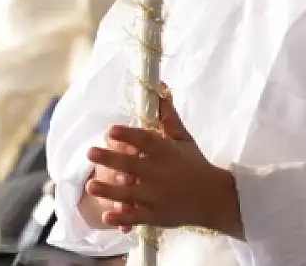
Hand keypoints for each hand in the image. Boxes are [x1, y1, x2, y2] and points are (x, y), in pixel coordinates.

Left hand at [83, 91, 242, 237]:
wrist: (214, 198)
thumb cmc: (195, 164)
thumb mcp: (183, 138)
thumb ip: (168, 116)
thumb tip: (160, 86)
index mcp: (166, 152)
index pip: (145, 140)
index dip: (127, 135)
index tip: (110, 130)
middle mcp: (160, 173)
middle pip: (132, 165)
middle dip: (110, 159)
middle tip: (90, 152)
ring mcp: (157, 197)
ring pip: (130, 193)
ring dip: (109, 189)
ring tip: (91, 184)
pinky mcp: (157, 216)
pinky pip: (137, 217)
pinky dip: (122, 218)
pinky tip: (107, 216)